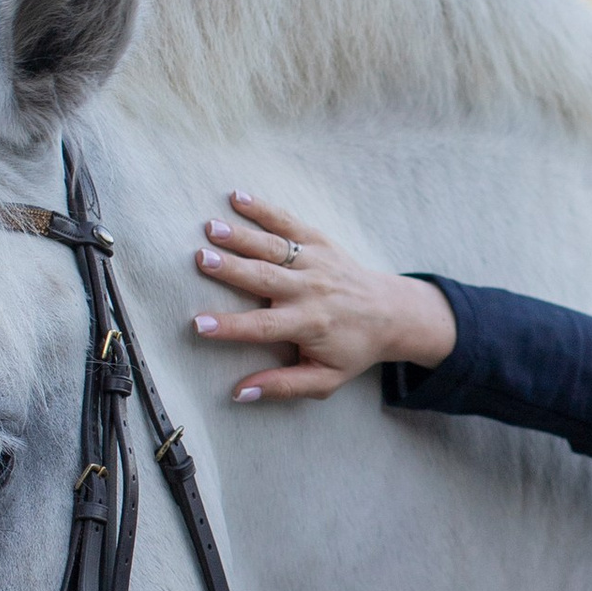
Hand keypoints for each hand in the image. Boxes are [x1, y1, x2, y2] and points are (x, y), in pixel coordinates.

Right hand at [189, 190, 458, 401]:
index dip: (230, 327)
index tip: (199, 324)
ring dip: (241, 236)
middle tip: (200, 259)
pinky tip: (237, 197)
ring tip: (211, 228)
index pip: (262, 326)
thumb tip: (239, 393)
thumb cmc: (353, 349)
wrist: (392, 312)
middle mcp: (310, 290)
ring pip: (273, 247)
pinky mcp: (319, 242)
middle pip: (264, 277)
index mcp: (308, 324)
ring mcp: (315, 262)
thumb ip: (283, 386)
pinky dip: (264, 209)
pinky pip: (289, 223)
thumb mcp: (325, 379)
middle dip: (231, 268)